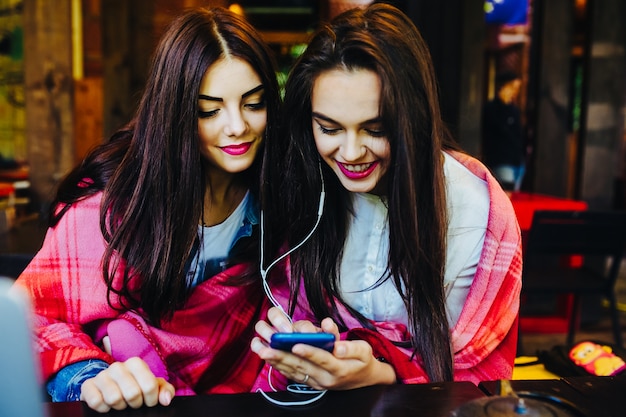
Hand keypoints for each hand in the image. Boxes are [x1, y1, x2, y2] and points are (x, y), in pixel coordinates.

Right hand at [79, 357, 174, 412]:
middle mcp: (118, 366)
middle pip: (132, 394)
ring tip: (121, 402)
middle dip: (135, 404)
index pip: (149, 386)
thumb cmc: (136, 386)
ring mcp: (101, 375)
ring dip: (119, 406)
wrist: (110, 387)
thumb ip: (165, 391)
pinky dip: (103, 408)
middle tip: (133, 403)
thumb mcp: (153, 387)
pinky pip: (96, 402)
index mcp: (136, 363)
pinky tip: (107, 404)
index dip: (151, 399)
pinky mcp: (87, 386)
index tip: (148, 401)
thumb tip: (165, 400)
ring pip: (114, 399)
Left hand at [251, 307, 395, 389]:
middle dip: (282, 357)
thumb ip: (352, 347)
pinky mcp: (310, 382)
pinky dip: (279, 366)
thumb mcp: (365, 351)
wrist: (364, 379)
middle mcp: (325, 378)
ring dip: (276, 361)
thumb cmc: (363, 361)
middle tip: (266, 349)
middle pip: (301, 366)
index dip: (309, 351)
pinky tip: (267, 358)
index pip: (322, 359)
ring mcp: (316, 382)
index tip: (296, 344)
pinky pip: (292, 374)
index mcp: (339, 369)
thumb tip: (338, 344)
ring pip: (293, 371)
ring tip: (261, 351)